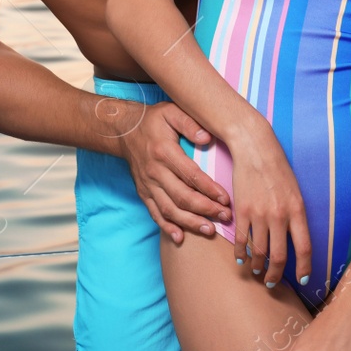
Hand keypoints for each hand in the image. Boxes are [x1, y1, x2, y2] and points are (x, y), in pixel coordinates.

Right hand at [118, 101, 231, 242]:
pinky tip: (180, 238)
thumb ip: (190, 124)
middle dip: (205, 210)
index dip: (209, 189)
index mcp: (164, 152)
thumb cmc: (154, 120)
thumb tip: (207, 138)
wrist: (123, 130)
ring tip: (210, 230)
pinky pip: (154, 213)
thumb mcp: (172, 112)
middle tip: (225, 217)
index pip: (191, 175)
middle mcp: (155, 172)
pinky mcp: (143, 193)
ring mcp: (148, 185)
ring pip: (169, 210)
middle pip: (182, 197)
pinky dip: (166, 227)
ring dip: (190, 223)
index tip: (226, 199)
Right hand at [225, 118, 311, 289]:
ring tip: (257, 272)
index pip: (304, 248)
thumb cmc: (278, 170)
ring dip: (258, 267)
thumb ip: (296, 216)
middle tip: (273, 283)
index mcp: (298, 210)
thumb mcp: (296, 192)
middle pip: (280, 256)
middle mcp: (279, 215)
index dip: (304, 268)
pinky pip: (242, 240)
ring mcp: (259, 214)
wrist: (256, 149)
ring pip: (259, 252)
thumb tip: (294, 241)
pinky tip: (241, 259)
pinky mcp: (242, 211)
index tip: (303, 281)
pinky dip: (241, 254)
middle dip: (276, 276)